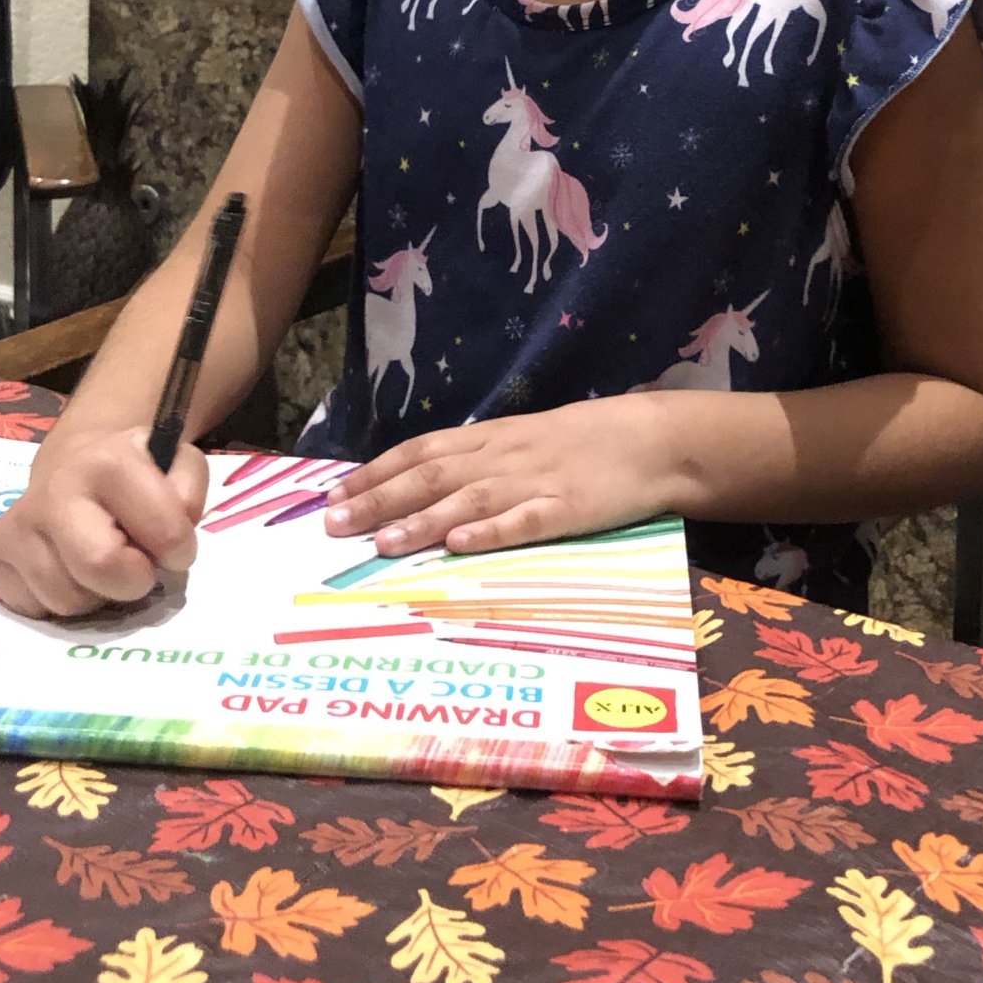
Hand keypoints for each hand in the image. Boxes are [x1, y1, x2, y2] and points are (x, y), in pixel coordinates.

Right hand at [0, 424, 209, 616]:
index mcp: (107, 462)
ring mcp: (17, 523)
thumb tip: (170, 541)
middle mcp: (54, 489)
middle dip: (130, 581)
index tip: (175, 549)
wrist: (75, 466)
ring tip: (98, 562)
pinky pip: (34, 608)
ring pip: (65, 599)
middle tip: (136, 568)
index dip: (179, 550)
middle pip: (98, 565)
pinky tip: (67, 570)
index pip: (162, 532)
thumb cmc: (136, 477)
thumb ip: (188, 492)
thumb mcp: (178, 465)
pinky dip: (57, 600)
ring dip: (94, 594)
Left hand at [323, 395, 685, 558]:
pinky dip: (488, 532)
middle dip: (379, 500)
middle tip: (334, 525)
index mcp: (489, 438)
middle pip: (431, 476)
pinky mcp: (566, 510)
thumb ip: (475, 458)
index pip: (419, 452)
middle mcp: (501, 457)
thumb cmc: (580, 442)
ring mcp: (533, 483)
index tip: (333, 495)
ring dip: (421, 520)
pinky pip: (523, 522)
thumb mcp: (521, 440)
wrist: (648, 439)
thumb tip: (418, 481)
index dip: (375, 473)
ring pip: (467, 500)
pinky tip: (459, 544)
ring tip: (381, 542)